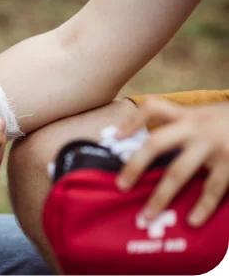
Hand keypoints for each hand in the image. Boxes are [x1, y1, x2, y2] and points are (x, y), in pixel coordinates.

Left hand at [115, 97, 228, 226]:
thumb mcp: (204, 114)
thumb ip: (179, 124)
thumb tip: (142, 142)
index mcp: (187, 115)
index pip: (154, 108)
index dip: (133, 120)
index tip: (115, 137)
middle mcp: (196, 128)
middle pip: (156, 143)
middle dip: (135, 165)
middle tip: (121, 186)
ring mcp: (213, 146)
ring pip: (179, 172)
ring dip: (161, 196)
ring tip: (146, 216)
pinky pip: (213, 189)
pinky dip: (203, 206)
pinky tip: (192, 221)